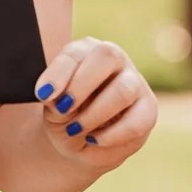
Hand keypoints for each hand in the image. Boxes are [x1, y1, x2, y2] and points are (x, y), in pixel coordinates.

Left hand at [34, 37, 157, 170]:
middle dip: (80, 86)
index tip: (43, 94)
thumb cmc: (64, 115)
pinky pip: (135, 122)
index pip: (75, 53)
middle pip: (107, 57)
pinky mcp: (148, 109)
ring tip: (75, 129)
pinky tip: (93, 139)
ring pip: (123, 90)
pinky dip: (110, 135)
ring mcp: (135, 82)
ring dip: (94, 114)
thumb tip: (55, 97)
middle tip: (62, 109)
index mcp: (86, 51)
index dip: (58, 73)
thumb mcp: (52, 107)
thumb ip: (54, 99)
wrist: (79, 140)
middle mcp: (114, 60)